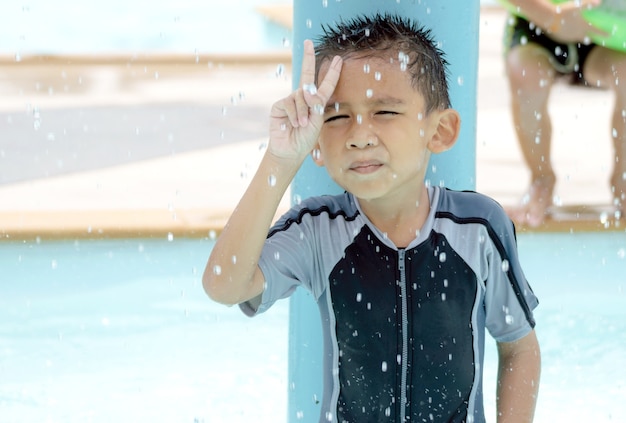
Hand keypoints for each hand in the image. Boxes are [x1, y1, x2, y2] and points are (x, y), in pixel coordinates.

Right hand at [268, 40, 341, 162]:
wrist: (290, 151)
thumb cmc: (305, 139)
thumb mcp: (317, 122)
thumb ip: (315, 105)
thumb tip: (306, 90)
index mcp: (316, 103)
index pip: (325, 85)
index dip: (332, 73)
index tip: (338, 59)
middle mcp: (303, 98)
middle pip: (306, 74)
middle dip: (307, 57)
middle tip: (308, 42)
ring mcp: (290, 100)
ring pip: (301, 96)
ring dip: (304, 111)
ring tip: (303, 125)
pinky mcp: (280, 105)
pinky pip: (290, 103)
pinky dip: (295, 114)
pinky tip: (294, 124)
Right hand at [548, 0, 608, 41]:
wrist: (549, 18)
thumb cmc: (565, 11)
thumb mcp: (578, 5)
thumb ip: (589, 4)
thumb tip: (599, 2)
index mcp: (583, 26)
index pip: (596, 30)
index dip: (603, 33)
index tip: (609, 35)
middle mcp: (577, 34)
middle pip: (586, 38)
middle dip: (590, 38)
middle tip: (592, 38)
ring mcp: (568, 38)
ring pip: (576, 39)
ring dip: (579, 37)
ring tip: (580, 36)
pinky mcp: (560, 39)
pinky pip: (568, 39)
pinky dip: (570, 37)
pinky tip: (567, 33)